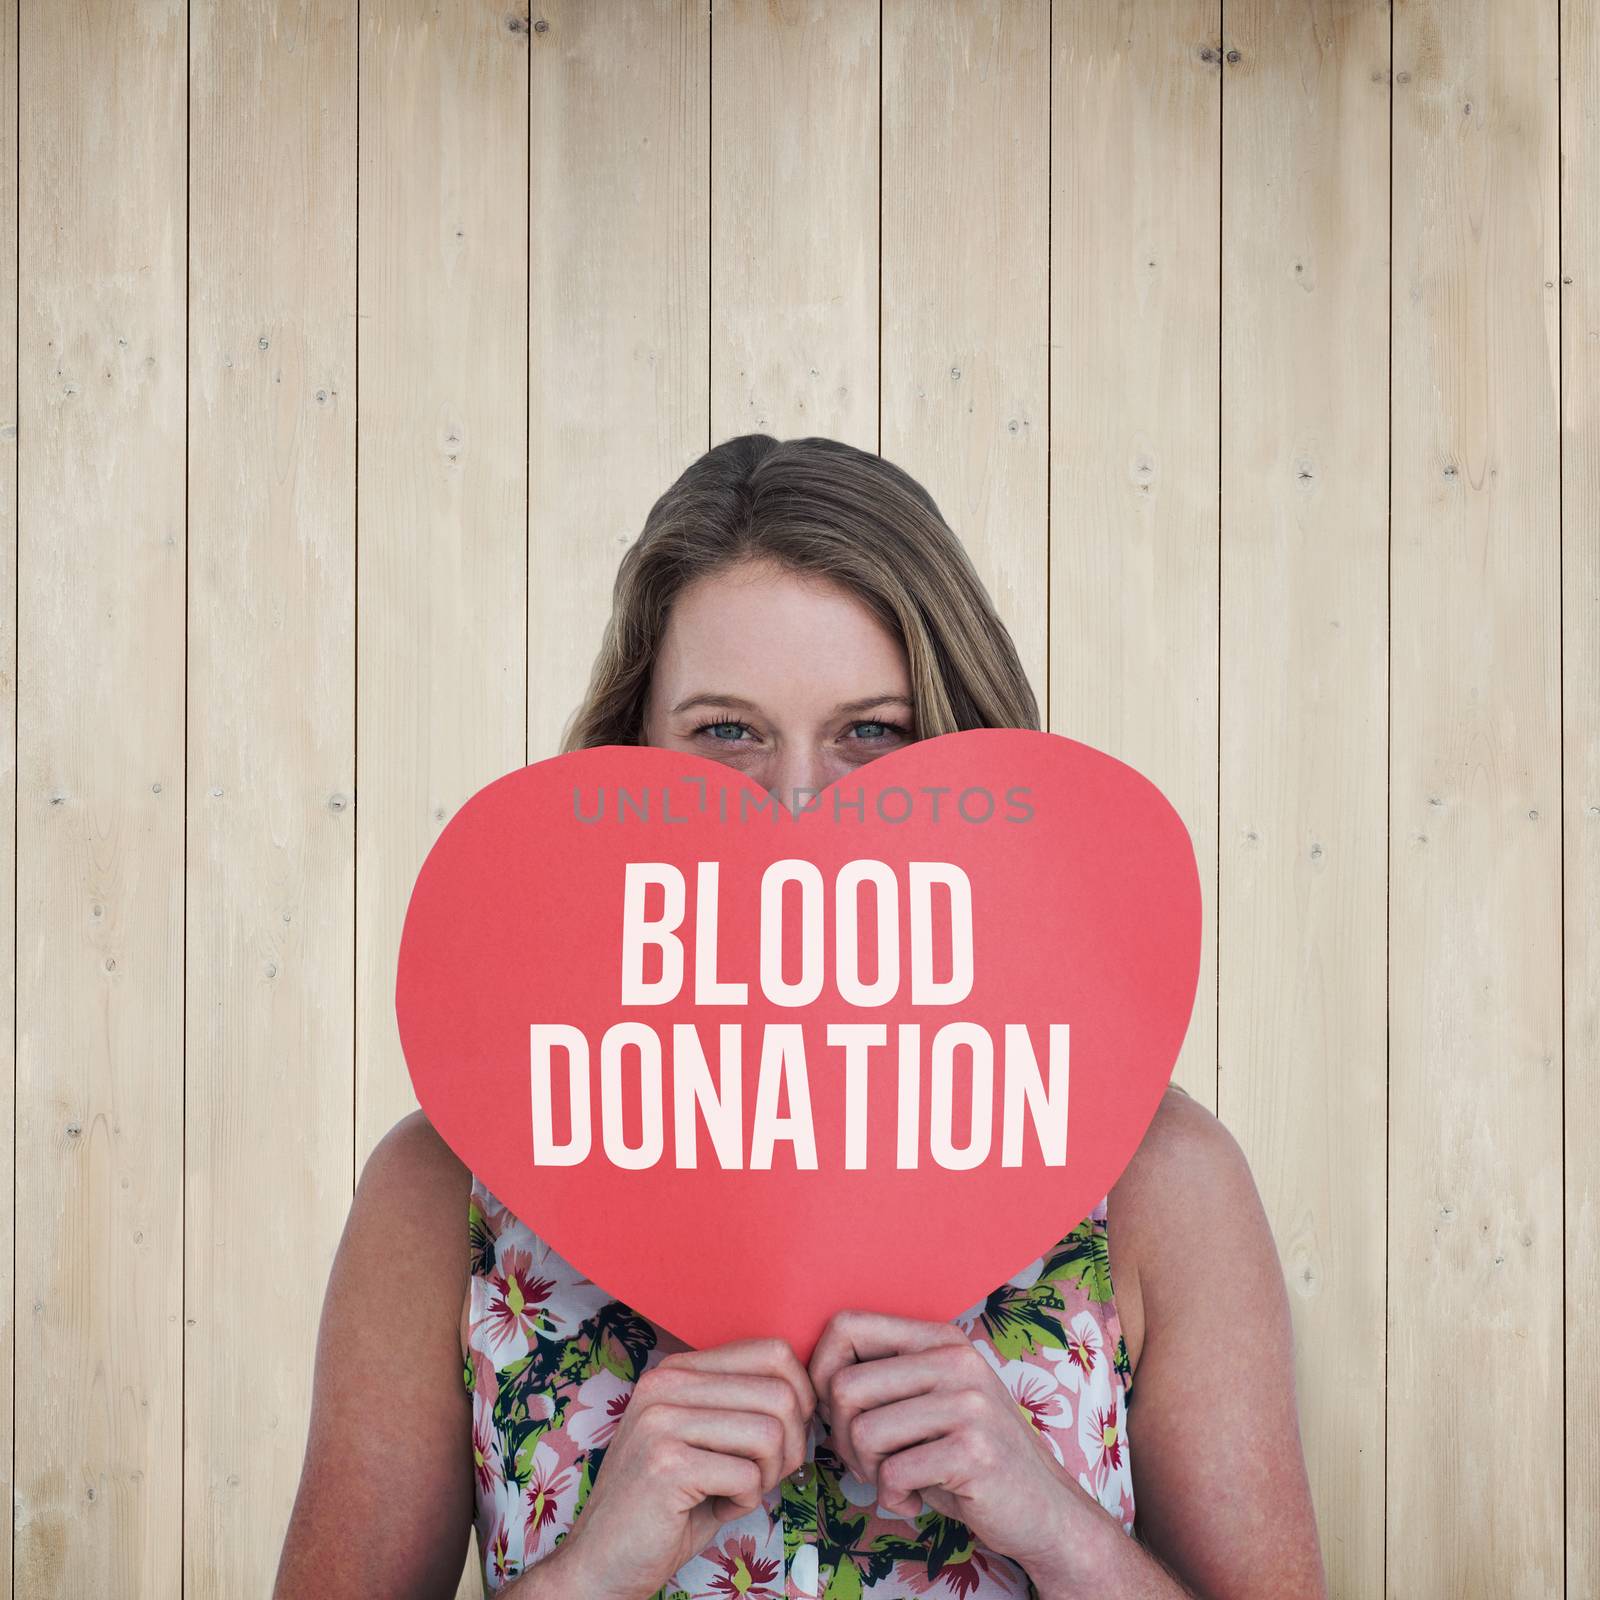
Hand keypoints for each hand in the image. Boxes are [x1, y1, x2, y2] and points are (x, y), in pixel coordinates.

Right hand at [552, 1336, 815, 1599]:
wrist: (601, 1562)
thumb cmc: (666, 1506)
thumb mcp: (704, 1440)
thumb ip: (743, 1409)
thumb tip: (811, 1399)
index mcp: (678, 1369)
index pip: (771, 1351)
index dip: (800, 1395)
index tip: (790, 1433)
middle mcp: (666, 1383)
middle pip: (780, 1393)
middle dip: (793, 1443)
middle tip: (769, 1474)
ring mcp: (662, 1421)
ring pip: (770, 1432)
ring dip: (771, 1474)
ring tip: (742, 1491)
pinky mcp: (666, 1465)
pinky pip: (747, 1476)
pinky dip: (747, 1500)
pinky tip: (719, 1507)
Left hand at [807, 1309, 1112, 1589]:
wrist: (1044, 1509)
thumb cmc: (969, 1456)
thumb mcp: (931, 1401)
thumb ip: (884, 1379)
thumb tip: (808, 1380)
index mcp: (939, 1339)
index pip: (847, 1325)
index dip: (821, 1371)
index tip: (836, 1412)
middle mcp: (955, 1361)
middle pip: (845, 1386)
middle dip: (842, 1438)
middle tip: (869, 1462)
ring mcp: (968, 1403)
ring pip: (863, 1433)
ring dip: (867, 1471)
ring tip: (895, 1479)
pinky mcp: (973, 1451)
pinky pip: (892, 1474)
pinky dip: (893, 1498)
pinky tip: (916, 1499)